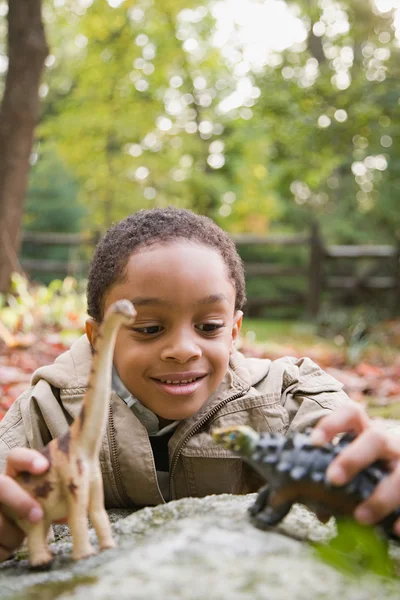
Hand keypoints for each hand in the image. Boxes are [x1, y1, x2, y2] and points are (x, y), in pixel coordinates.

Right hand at [0, 448, 48, 561]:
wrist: (3, 538)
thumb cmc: (26, 517)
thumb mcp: (38, 508)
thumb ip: (51, 505)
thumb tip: (70, 513)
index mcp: (13, 475)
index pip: (16, 458)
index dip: (28, 460)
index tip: (44, 467)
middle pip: (2, 485)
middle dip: (19, 500)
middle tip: (38, 515)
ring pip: (0, 521)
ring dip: (13, 534)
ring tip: (19, 536)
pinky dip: (4, 546)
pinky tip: (4, 545)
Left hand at [311, 404, 399, 535]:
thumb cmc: (376, 466)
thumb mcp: (360, 464)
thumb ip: (340, 480)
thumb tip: (321, 511)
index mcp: (368, 432)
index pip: (352, 414)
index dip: (332, 424)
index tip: (315, 442)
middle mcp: (390, 443)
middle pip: (376, 439)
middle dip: (354, 458)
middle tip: (333, 479)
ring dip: (380, 497)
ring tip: (361, 517)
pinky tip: (394, 530)